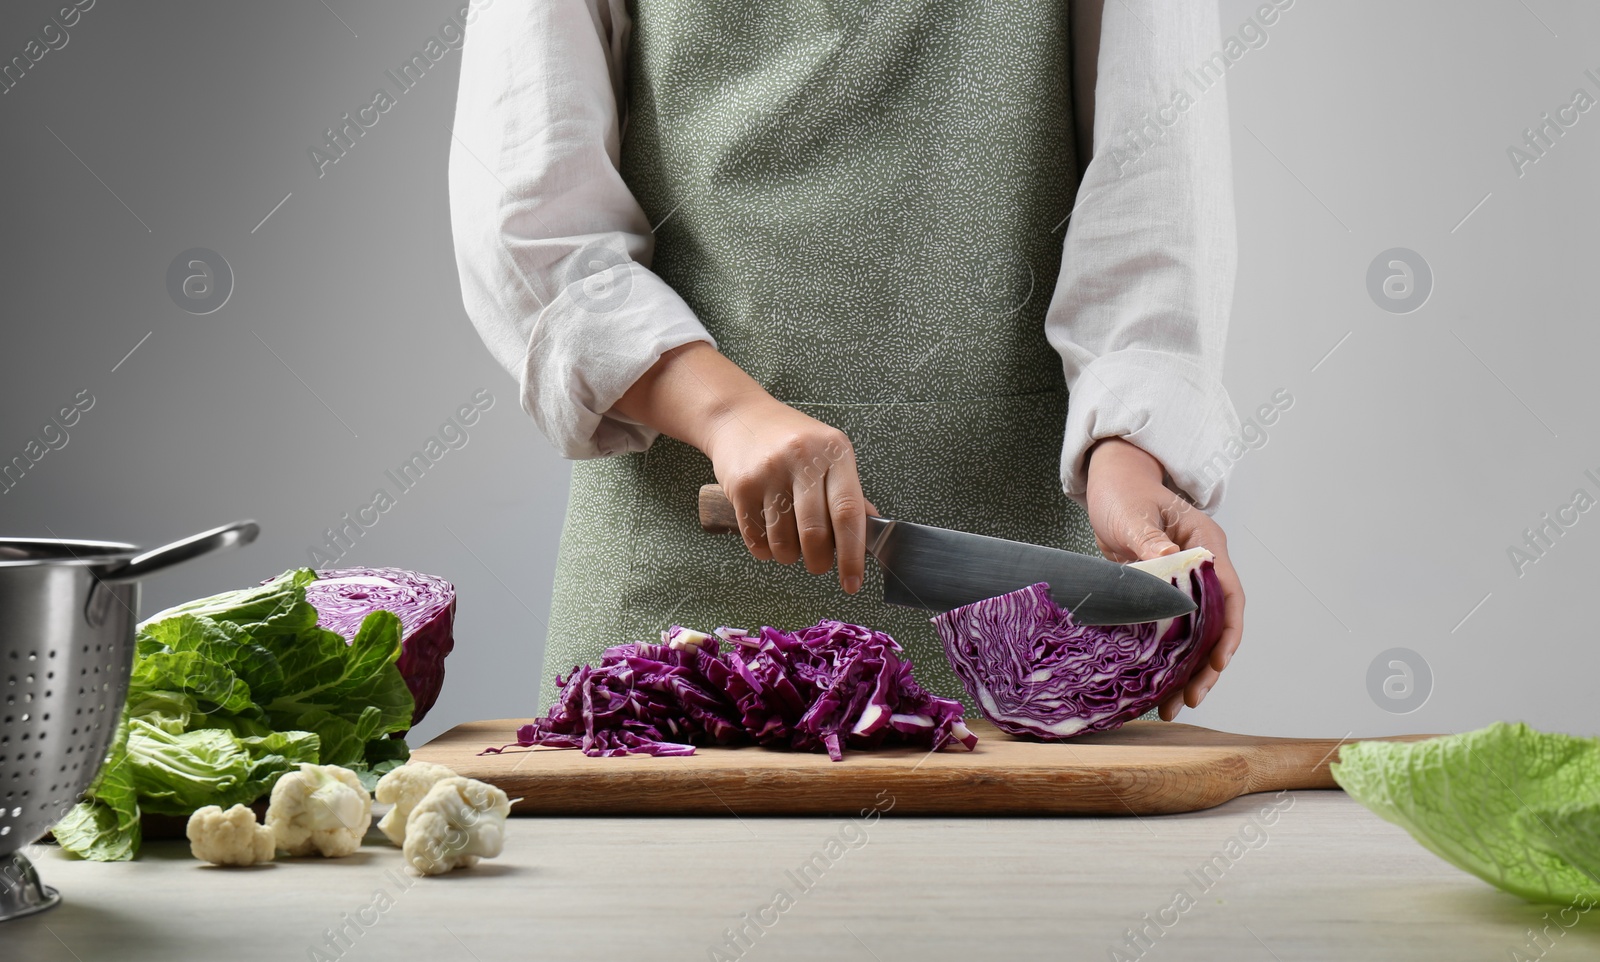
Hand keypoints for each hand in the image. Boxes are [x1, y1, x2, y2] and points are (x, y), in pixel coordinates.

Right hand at [702, 395, 869, 592]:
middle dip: (818, 562)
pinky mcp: (741, 485)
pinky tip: (768, 538)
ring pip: (783, 541)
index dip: (853, 555)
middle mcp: (803, 459)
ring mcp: (770, 471)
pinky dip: (764, 550)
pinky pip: (755, 537)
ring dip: (787, 556)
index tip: (853, 582)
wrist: (739, 416)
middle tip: (818, 564)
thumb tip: (871, 534)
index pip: (849, 513)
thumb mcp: (828, 454)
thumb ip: (849, 494)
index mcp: (835, 452)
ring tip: (789, 544)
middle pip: (815, 534)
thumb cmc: (790, 440)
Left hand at [1084, 438, 1244, 720]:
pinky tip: (1154, 685)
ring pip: (1195, 635)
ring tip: (1172, 707)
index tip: (1217, 662)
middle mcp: (1202, 568)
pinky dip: (1165, 659)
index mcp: (1206, 544)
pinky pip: (1171, 632)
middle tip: (1191, 699)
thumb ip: (1151, 538)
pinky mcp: (1163, 595)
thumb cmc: (1125, 493)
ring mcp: (1184, 583)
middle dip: (1207, 666)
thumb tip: (1171, 559)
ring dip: (1186, 671)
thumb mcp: (1134, 514)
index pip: (1230, 594)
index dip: (1227, 632)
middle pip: (1216, 625)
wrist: (1111, 485)